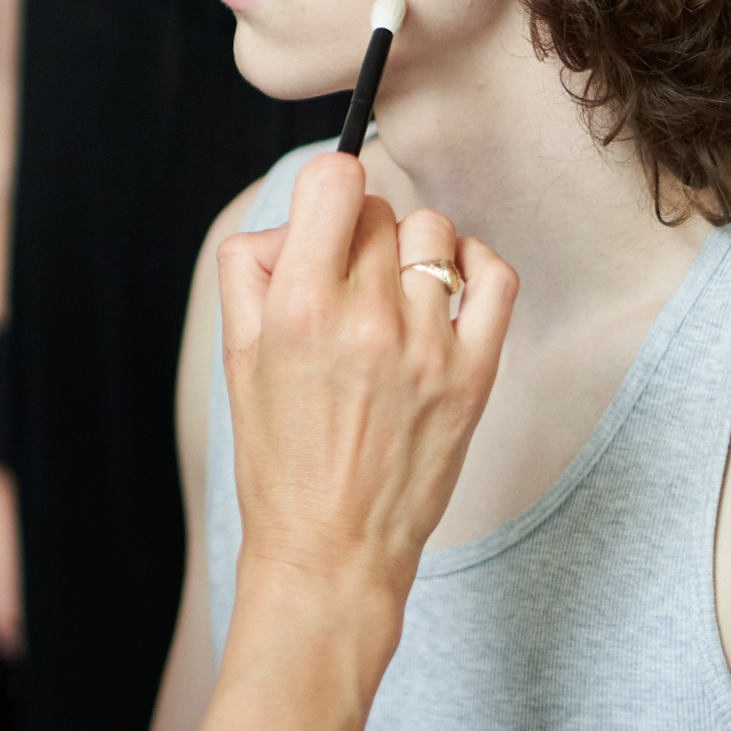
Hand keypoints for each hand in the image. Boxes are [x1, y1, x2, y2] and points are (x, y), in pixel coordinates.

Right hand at [217, 152, 515, 628]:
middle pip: (378, 207)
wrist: (332, 550)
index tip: (323, 216)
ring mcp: (428, 346)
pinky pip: (494, 275)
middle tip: (342, 284)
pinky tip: (447, 289)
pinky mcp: (474, 374)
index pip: (334, 180)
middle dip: (356, 233)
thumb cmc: (279, 455)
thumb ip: (252, 269)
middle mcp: (366, 319)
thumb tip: (295, 220)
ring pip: (432, 232)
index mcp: (298, 308)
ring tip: (391, 297)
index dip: (326, 188)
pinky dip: (473, 265)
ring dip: (408, 251)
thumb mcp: (236, 356)